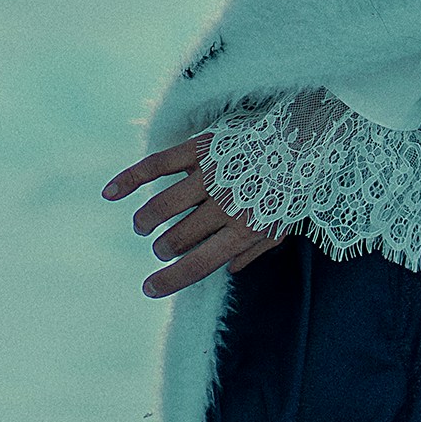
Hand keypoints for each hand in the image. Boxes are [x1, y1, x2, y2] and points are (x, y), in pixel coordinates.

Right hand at [103, 134, 288, 297]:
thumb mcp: (286, 225)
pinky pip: (157, 165)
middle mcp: (225, 206)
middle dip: (166, 246)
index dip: (170, 280)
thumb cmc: (297, 183)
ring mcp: (211, 175)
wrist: (309, 132)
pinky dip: (130, 179)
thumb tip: (228, 270)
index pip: (198, 264)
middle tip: (165, 244)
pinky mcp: (201, 149)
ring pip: (162, 207)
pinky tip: (111, 193)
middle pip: (177, 237)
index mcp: (246, 230)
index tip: (150, 289)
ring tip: (145, 225)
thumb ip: (256, 249)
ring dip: (147, 221)